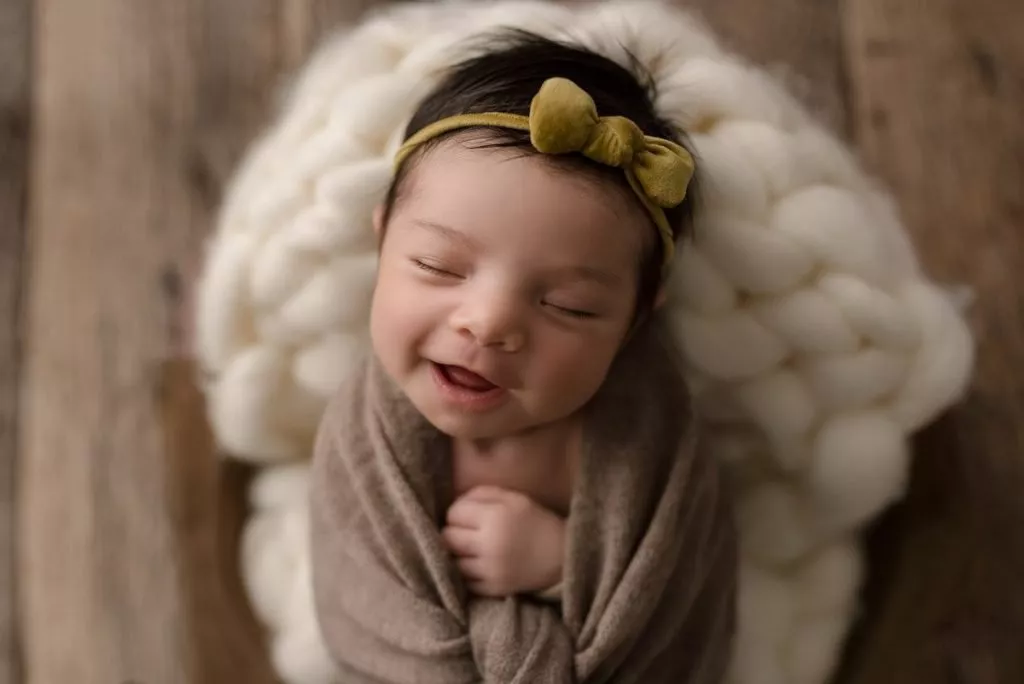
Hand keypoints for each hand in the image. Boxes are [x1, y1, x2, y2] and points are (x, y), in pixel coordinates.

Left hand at [442, 486, 565, 597]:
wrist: (562, 557)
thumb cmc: (536, 522)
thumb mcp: (514, 498)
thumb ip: (482, 494)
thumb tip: (454, 503)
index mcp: (495, 516)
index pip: (453, 513)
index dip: (458, 512)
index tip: (468, 516)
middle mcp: (490, 544)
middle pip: (448, 539)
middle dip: (454, 533)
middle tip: (466, 533)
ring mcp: (490, 570)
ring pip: (453, 562)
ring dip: (459, 555)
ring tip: (471, 550)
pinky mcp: (493, 589)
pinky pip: (465, 582)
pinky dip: (468, 574)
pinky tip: (480, 565)